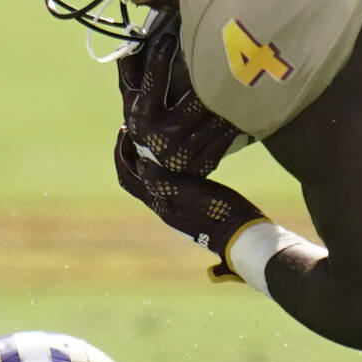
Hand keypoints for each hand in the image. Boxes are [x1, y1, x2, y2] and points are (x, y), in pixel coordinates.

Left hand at [114, 128, 265, 276]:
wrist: (242, 234)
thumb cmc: (219, 214)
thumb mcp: (193, 195)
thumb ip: (167, 182)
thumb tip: (142, 165)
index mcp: (158, 203)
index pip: (127, 178)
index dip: (120, 154)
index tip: (123, 130)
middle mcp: (162, 204)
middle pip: (135, 176)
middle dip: (130, 152)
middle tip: (135, 127)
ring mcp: (175, 203)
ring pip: (150, 176)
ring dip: (146, 155)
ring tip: (153, 133)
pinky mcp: (189, 200)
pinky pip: (167, 177)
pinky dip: (164, 161)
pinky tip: (176, 148)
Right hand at [117, 13, 249, 175]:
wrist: (156, 173)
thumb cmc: (147, 125)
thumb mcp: (133, 101)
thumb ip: (132, 73)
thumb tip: (134, 39)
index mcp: (143, 116)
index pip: (153, 80)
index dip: (160, 56)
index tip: (170, 37)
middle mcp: (163, 136)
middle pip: (196, 100)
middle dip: (211, 80)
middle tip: (226, 58)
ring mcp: (186, 153)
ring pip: (217, 118)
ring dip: (231, 100)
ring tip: (242, 79)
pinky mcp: (205, 163)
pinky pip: (227, 136)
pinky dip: (237, 120)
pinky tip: (246, 105)